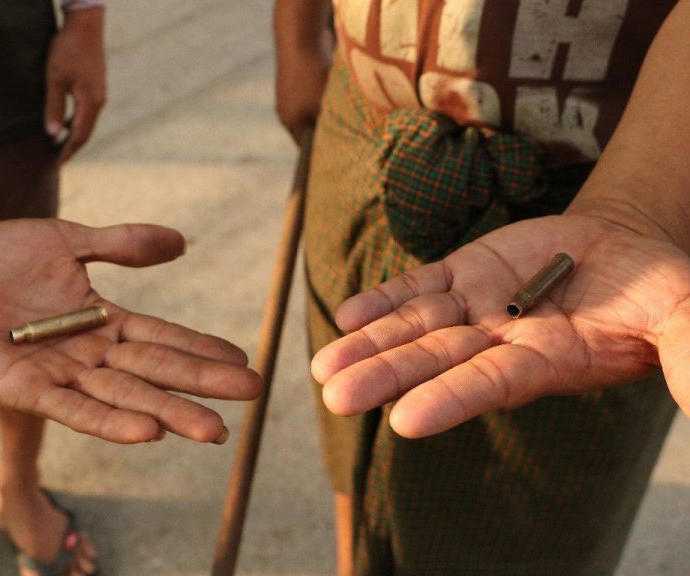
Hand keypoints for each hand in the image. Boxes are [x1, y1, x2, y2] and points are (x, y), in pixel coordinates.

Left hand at [0, 220, 261, 443]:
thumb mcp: (67, 241)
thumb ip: (122, 244)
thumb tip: (182, 243)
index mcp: (103, 320)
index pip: (164, 336)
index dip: (204, 348)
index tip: (245, 360)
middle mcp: (90, 352)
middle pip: (156, 370)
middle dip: (203, 384)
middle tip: (252, 394)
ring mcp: (59, 373)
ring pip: (124, 396)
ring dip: (169, 413)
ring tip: (213, 430)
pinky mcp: (24, 389)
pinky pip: (72, 409)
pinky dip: (110, 421)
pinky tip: (147, 432)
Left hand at [44, 7, 105, 162]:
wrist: (86, 26)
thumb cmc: (68, 50)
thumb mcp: (55, 79)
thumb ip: (54, 107)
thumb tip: (53, 134)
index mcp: (90, 103)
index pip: (79, 136)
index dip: (68, 151)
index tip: (56, 164)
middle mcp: (99, 102)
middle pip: (86, 133)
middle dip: (72, 148)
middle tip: (57, 160)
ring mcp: (99, 94)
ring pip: (87, 123)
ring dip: (74, 136)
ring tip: (60, 146)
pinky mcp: (96, 87)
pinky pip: (87, 112)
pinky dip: (77, 123)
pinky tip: (66, 124)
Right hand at [274, 9, 332, 141]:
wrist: (301, 37)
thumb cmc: (313, 76)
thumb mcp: (324, 106)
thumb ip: (328, 125)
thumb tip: (338, 140)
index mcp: (290, 122)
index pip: (306, 147)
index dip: (323, 150)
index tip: (342, 152)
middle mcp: (287, 111)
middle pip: (309, 129)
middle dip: (327, 130)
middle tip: (349, 133)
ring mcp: (290, 95)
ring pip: (312, 111)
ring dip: (327, 110)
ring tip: (344, 107)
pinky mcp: (297, 79)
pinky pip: (313, 94)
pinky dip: (324, 95)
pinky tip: (335, 88)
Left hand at [311, 214, 689, 436]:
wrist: (621, 250)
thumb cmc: (655, 291)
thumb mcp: (680, 319)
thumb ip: (684, 354)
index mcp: (547, 360)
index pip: (492, 383)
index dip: (451, 399)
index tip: (404, 422)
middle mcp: (501, 339)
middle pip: (435, 358)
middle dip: (386, 376)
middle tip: (336, 398)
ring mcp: (478, 304)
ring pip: (414, 326)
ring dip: (369, 344)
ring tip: (322, 367)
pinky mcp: (465, 270)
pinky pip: (417, 286)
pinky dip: (383, 300)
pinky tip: (346, 317)